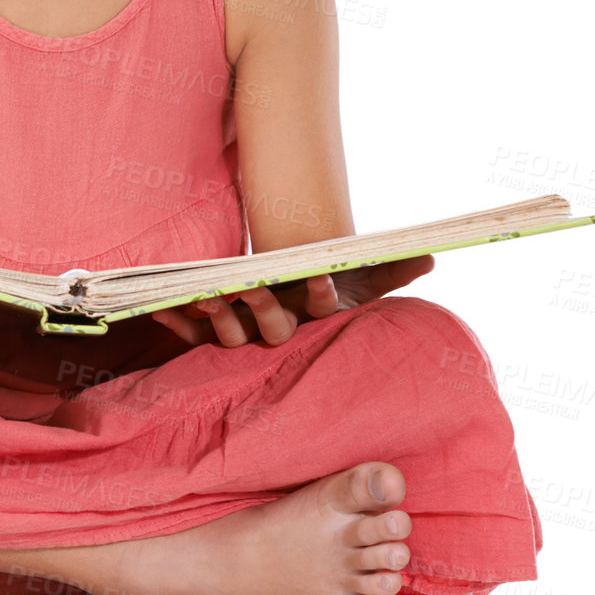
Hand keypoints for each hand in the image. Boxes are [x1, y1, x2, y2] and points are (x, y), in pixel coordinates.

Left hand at [149, 254, 435, 348]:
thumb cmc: (322, 291)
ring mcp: (244, 337)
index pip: (323, 310)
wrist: (283, 312)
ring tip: (206, 295)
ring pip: (231, 335)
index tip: (321, 276)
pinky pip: (191, 335)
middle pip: (273, 327)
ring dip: (217, 315)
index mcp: (313, 319)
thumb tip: (433, 256)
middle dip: (264, 309)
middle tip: (254, 287)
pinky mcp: (211, 338)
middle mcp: (279, 333)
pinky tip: (161, 310)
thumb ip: (390, 269)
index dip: (322, 294)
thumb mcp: (357, 280)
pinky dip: (176, 323)